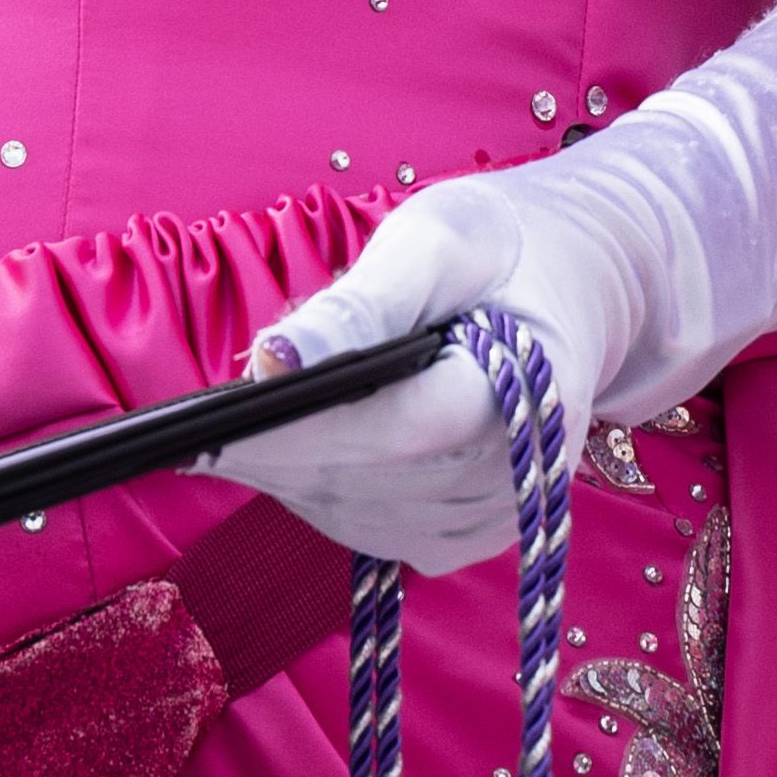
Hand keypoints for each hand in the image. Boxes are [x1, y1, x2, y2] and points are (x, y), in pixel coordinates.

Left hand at [228, 170, 668, 570]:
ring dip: (292, 469)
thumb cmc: (500, 249)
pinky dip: (323, 490)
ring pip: (353, 514)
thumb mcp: (436, 238)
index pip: (393, 429)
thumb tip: (272, 359)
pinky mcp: (465, 538)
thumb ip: (360, 303)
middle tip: (204, 415)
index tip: (203, 431)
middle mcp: (515, 473)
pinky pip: (367, 530)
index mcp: (523, 387)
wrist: (572, 286)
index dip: (294, 434)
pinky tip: (312, 441)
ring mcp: (492, 517)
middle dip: (274, 446)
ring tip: (263, 411)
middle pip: (365, 480)